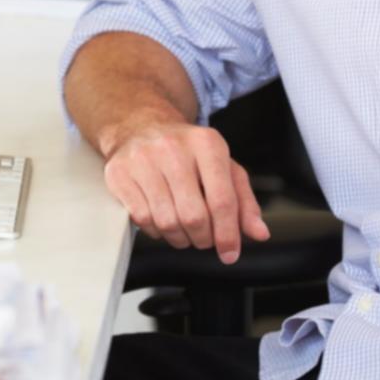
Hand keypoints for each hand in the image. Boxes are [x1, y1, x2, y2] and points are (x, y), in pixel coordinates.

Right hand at [103, 119, 269, 263]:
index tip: (230, 253)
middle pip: (194, 216)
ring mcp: (143, 159)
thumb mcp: (223, 167)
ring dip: (179, 238)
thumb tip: (259, 233)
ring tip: (183, 231)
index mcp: (207, 144)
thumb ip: (244, 201)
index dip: (228, 234)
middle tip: (203, 239)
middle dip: (202, 239)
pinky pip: (142, 219)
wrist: (140, 126)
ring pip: (167, 222)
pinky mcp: (120, 173)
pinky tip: (161, 220)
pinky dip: (156, 231)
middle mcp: (174, 148)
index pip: (222, 200)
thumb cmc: (187, 152)